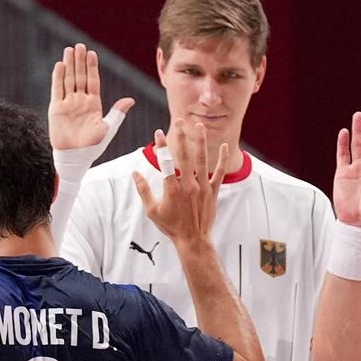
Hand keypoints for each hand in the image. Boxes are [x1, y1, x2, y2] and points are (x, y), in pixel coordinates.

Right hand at [49, 43, 132, 154]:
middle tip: (79, 45)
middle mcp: (80, 101)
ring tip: (69, 50)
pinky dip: (58, 77)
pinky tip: (59, 65)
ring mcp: (68, 103)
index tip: (92, 53)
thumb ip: (117, 113)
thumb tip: (131, 100)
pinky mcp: (56, 108)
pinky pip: (57, 90)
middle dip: (80, 61)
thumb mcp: (108, 128)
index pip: (92, 81)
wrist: (75, 157)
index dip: (92, 67)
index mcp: (94, 104)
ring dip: (68, 65)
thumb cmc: (93, 146)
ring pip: (68, 80)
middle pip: (79, 76)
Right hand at [131, 122, 229, 248]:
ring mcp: (202, 187)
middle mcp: (187, 185)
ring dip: (201, 142)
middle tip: (181, 121)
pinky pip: (219, 173)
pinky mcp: (213, 191)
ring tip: (200, 126)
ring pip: (202, 161)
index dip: (161, 146)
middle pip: (184, 156)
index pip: (165, 163)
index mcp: (172, 189)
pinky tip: (225, 146)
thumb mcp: (152, 210)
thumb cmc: (171, 226)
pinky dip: (222, 160)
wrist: (193, 239)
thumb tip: (134, 174)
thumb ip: (143, 190)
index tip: (158, 133)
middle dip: (182, 137)